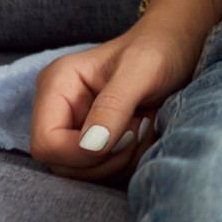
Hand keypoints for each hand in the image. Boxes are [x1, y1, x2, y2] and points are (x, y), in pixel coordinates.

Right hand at [28, 22, 189, 181]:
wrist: (175, 47)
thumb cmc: (159, 49)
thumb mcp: (142, 69)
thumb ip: (114, 105)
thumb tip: (90, 145)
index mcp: (57, 84)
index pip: (46, 143)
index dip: (82, 152)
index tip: (125, 134)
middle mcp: (58, 109)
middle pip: (62, 165)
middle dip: (107, 157)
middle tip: (140, 127)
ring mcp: (73, 127)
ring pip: (82, 174)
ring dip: (121, 160)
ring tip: (145, 126)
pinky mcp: (91, 141)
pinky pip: (100, 172)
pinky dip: (126, 162)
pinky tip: (143, 135)